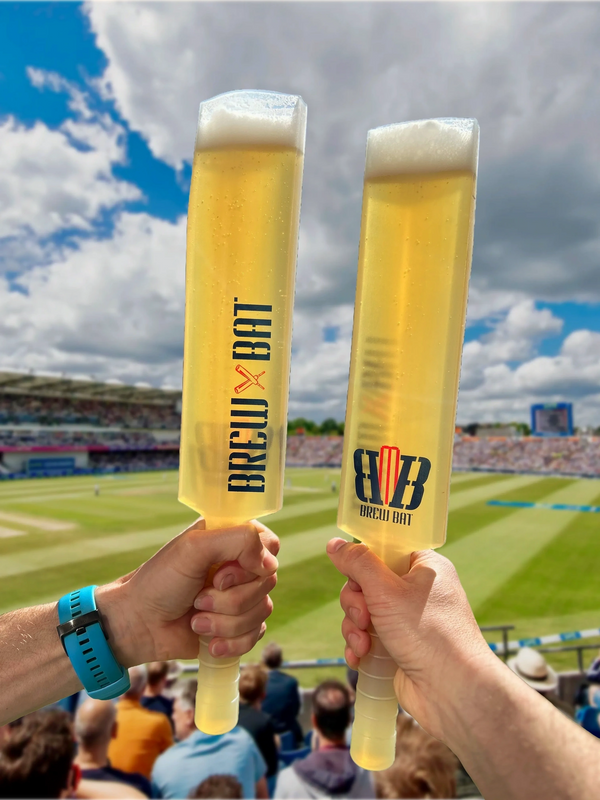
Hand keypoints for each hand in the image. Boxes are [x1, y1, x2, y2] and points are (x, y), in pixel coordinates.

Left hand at [96, 519, 278, 665]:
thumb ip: (237, 540)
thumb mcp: (194, 548)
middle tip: (199, 597)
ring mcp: (240, 597)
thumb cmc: (160, 581)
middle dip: (230, 598)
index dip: (253, 563)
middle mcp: (240, 566)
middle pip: (268, 582)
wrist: (139, 625)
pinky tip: (209, 642)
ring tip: (197, 620)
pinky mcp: (238, 626)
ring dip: (226, 622)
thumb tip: (270, 564)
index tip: (221, 573)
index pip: (270, 545)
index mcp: (231, 539)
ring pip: (262, 611)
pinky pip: (256, 635)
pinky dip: (231, 642)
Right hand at [327, 539, 494, 741]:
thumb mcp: (387, 590)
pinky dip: (359, 645)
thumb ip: (358, 563)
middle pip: (367, 581)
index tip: (354, 572)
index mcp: (425, 567)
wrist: (453, 692)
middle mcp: (417, 591)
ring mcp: (408, 620)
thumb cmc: (429, 633)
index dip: (366, 560)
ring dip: (355, 627)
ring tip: (364, 644)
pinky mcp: (399, 646)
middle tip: (363, 616)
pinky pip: (367, 636)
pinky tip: (360, 658)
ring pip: (363, 611)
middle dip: (356, 602)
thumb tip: (334, 544)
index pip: (387, 549)